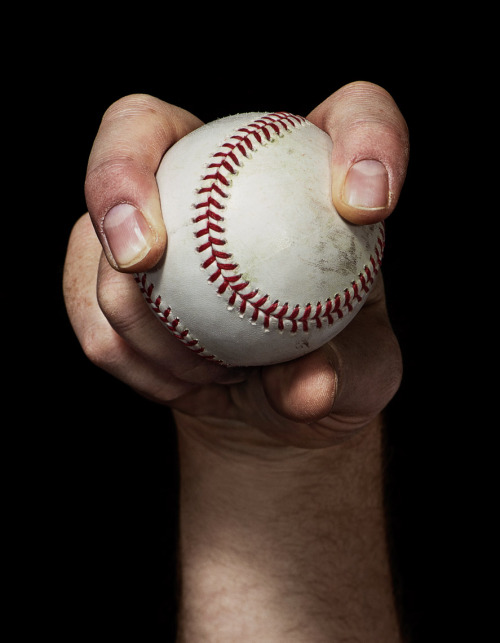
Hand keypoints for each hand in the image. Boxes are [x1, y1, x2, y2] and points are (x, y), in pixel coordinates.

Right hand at [64, 82, 407, 449]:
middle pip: (140, 123)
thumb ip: (344, 375)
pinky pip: (84, 302)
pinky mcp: (99, 258)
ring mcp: (144, 207)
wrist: (265, 391)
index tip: (367, 205)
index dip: (367, 141)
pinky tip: (177, 378)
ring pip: (93, 232)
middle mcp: (214, 168)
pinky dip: (129, 353)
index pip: (357, 115)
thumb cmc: (324, 366)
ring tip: (208, 370)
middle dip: (120, 179)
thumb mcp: (361, 375)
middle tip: (142, 256)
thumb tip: (304, 385)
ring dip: (137, 317)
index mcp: (304, 173)